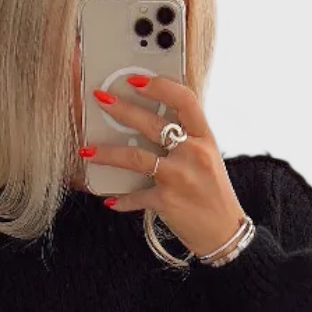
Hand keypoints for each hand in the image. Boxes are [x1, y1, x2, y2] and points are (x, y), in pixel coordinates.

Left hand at [80, 75, 246, 257]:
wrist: (224, 232)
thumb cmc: (213, 194)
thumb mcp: (208, 159)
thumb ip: (186, 140)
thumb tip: (151, 124)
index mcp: (204, 138)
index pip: (185, 100)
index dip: (159, 85)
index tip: (136, 79)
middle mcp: (193, 154)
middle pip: (152, 123)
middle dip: (121, 109)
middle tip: (101, 99)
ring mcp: (179, 177)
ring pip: (135, 157)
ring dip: (106, 153)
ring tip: (87, 151)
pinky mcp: (166, 201)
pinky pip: (135, 196)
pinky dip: (121, 200)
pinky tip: (110, 200)